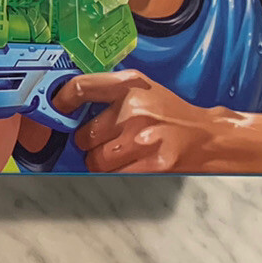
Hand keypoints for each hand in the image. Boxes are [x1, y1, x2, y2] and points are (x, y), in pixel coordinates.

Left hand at [54, 70, 220, 172]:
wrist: (207, 137)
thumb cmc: (168, 113)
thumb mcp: (140, 89)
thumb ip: (107, 90)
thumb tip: (65, 100)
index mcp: (129, 86)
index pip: (81, 88)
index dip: (60, 101)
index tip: (55, 110)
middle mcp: (135, 110)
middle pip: (84, 135)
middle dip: (88, 142)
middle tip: (103, 140)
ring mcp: (143, 139)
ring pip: (96, 160)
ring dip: (100, 161)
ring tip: (118, 153)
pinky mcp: (153, 165)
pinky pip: (113, 175)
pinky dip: (115, 174)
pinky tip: (128, 164)